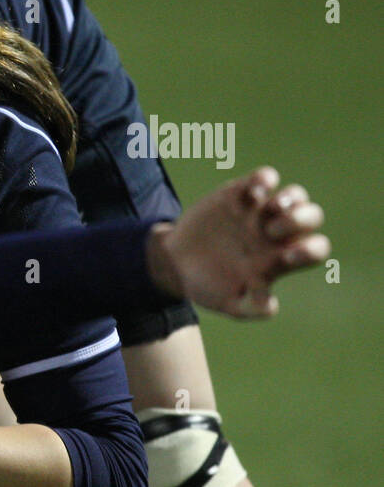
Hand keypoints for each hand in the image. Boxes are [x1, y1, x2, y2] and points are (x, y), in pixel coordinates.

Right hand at [147, 166, 329, 317]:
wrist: (174, 263)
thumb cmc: (207, 285)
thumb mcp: (226, 303)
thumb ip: (248, 308)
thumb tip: (270, 306)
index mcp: (280, 259)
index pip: (313, 250)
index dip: (309, 251)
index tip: (288, 257)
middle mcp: (276, 233)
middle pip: (310, 217)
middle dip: (301, 220)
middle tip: (273, 230)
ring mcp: (258, 212)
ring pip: (293, 195)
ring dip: (289, 198)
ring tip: (270, 209)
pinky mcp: (238, 195)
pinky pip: (262, 179)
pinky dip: (263, 179)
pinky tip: (252, 192)